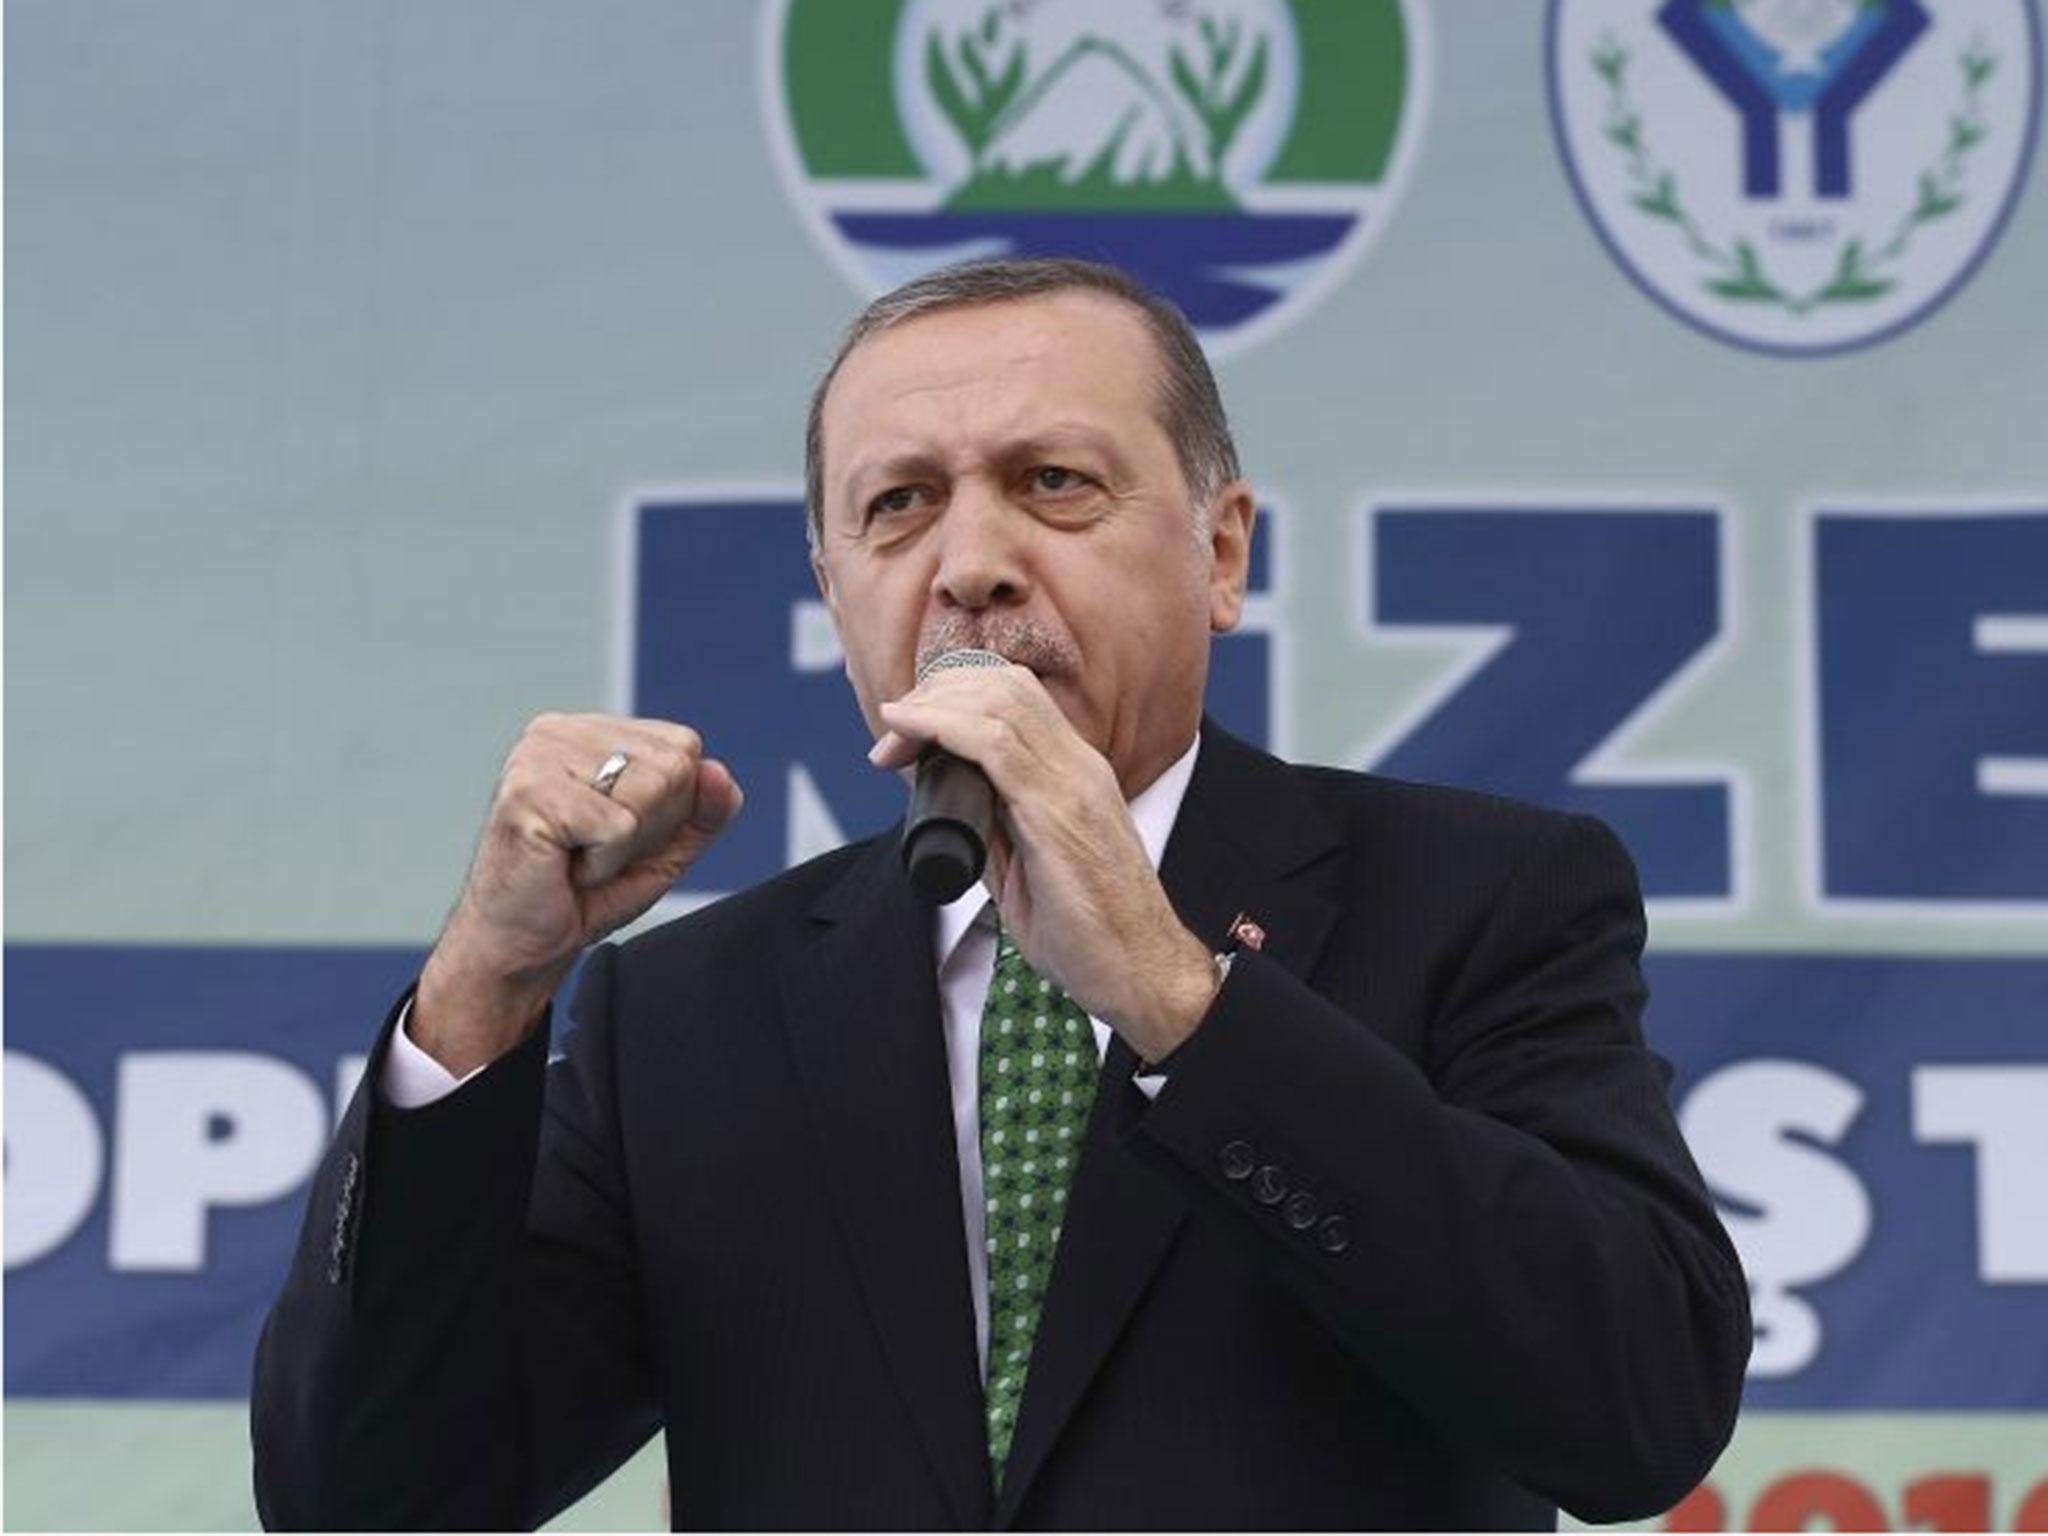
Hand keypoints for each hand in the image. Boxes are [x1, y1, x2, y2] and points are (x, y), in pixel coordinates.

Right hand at [414, 713, 743, 1073]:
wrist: (521, 945)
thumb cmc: (583, 892)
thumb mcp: (664, 848)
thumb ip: (703, 810)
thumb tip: (719, 774)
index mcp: (589, 731)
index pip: (683, 745)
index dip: (673, 807)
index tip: (620, 834)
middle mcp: (558, 731)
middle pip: (672, 766)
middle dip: (650, 828)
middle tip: (595, 851)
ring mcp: (537, 757)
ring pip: (649, 792)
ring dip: (623, 847)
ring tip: (578, 856)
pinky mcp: (527, 793)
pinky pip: (617, 826)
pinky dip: (602, 863)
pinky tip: (563, 865)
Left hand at [871, 668, 1216, 1062]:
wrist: (1142, 973)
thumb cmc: (1092, 933)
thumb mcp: (1029, 869)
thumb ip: (996, 831)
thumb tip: (947, 808)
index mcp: (1078, 775)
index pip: (1019, 696)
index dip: (957, 693)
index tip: (910, 726)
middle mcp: (1080, 767)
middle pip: (1004, 686)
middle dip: (938, 692)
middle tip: (894, 730)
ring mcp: (1074, 785)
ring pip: (999, 702)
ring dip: (933, 706)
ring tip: (894, 732)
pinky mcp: (1059, 813)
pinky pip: (995, 745)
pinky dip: (943, 726)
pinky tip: (910, 729)